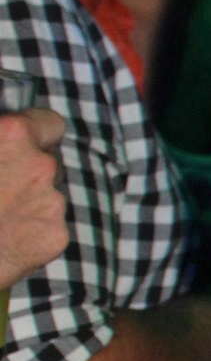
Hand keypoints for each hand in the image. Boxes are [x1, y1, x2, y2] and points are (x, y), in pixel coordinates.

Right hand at [0, 106, 66, 292]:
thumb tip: (3, 135)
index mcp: (15, 134)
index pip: (50, 123)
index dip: (37, 135)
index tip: (23, 148)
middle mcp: (41, 165)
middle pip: (50, 162)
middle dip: (30, 172)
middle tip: (1, 186)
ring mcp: (52, 202)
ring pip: (49, 196)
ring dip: (30, 202)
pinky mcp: (55, 236)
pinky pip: (49, 227)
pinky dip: (31, 231)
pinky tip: (4, 236)